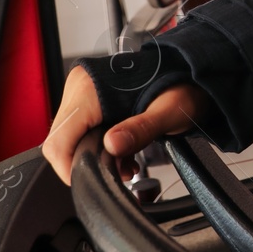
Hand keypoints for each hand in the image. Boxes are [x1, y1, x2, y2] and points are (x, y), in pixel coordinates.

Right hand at [42, 65, 209, 185]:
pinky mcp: (92, 99)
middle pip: (62, 141)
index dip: (70, 167)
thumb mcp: (169, 111)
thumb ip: (141, 129)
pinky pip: (84, 130)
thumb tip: (112, 145)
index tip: (91, 182)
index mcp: (91, 87)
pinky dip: (101, 146)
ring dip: (96, 157)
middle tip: (120, 172)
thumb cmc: (184, 84)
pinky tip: (124, 154)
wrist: (193, 69)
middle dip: (87, 163)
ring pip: (73, 138)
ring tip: (128, 165)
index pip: (59, 140)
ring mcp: (84, 92)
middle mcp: (81, 87)